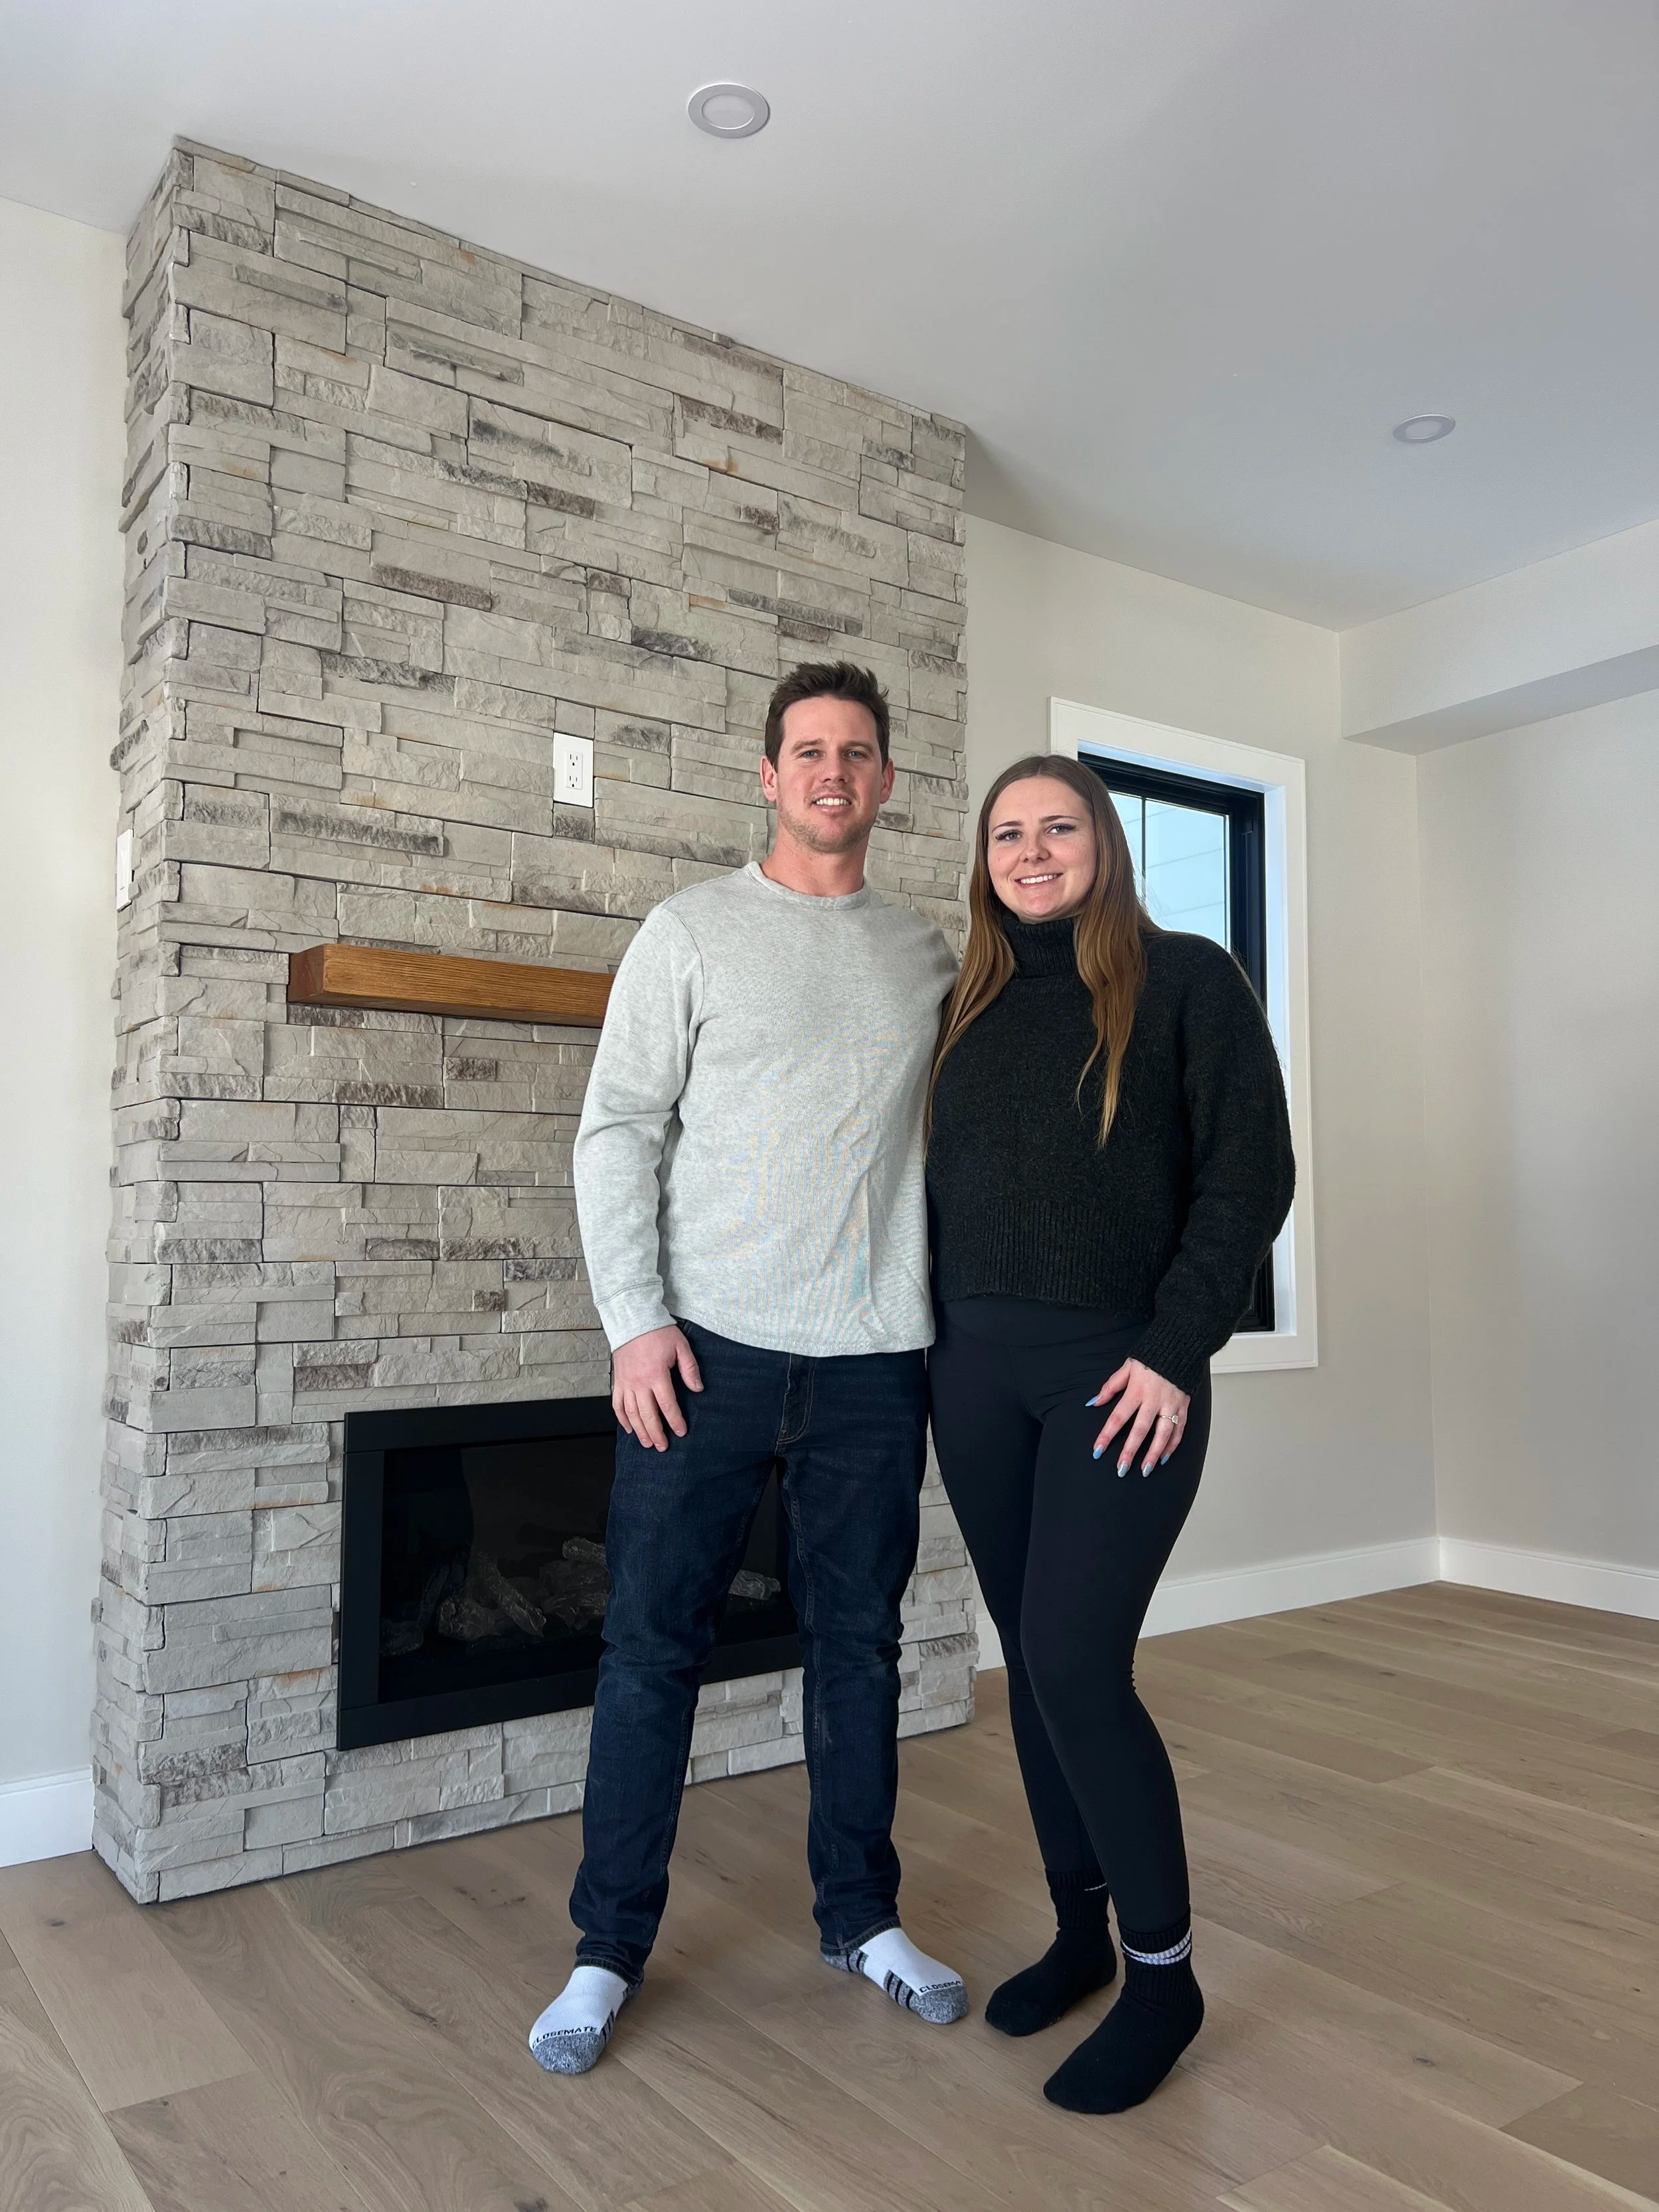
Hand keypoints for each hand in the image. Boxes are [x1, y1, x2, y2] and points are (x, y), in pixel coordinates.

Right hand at [612, 1324, 702, 1451]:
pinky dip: (622, 1418)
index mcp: (656, 1375)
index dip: (675, 1421)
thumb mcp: (681, 1346)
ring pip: (631, 1413)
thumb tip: (698, 1389)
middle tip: (663, 1447)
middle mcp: (639, 1382)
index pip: (667, 1405)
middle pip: (647, 1414)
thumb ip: (690, 1369)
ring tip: (647, 1443)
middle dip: (656, 1433)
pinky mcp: (617, 1380)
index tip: (681, 1432)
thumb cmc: (658, 1332)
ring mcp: (626, 1383)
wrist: (632, 1319)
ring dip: (639, 1431)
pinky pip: (617, 1404)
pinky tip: (629, 1429)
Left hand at [1088, 1357, 1189, 1476]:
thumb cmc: (1151, 1357)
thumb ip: (1111, 1386)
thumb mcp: (1127, 1367)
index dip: (1107, 1435)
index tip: (1098, 1450)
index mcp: (1137, 1390)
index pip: (1118, 1417)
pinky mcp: (1184, 1406)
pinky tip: (1164, 1457)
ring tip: (1145, 1470)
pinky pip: (1179, 1430)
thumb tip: (1094, 1402)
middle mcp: (1154, 1399)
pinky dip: (1172, 1445)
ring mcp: (1171, 1404)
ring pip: (1163, 1434)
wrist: (1181, 1346)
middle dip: (1130, 1451)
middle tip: (1121, 1469)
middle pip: (1140, 1430)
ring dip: (1153, 1454)